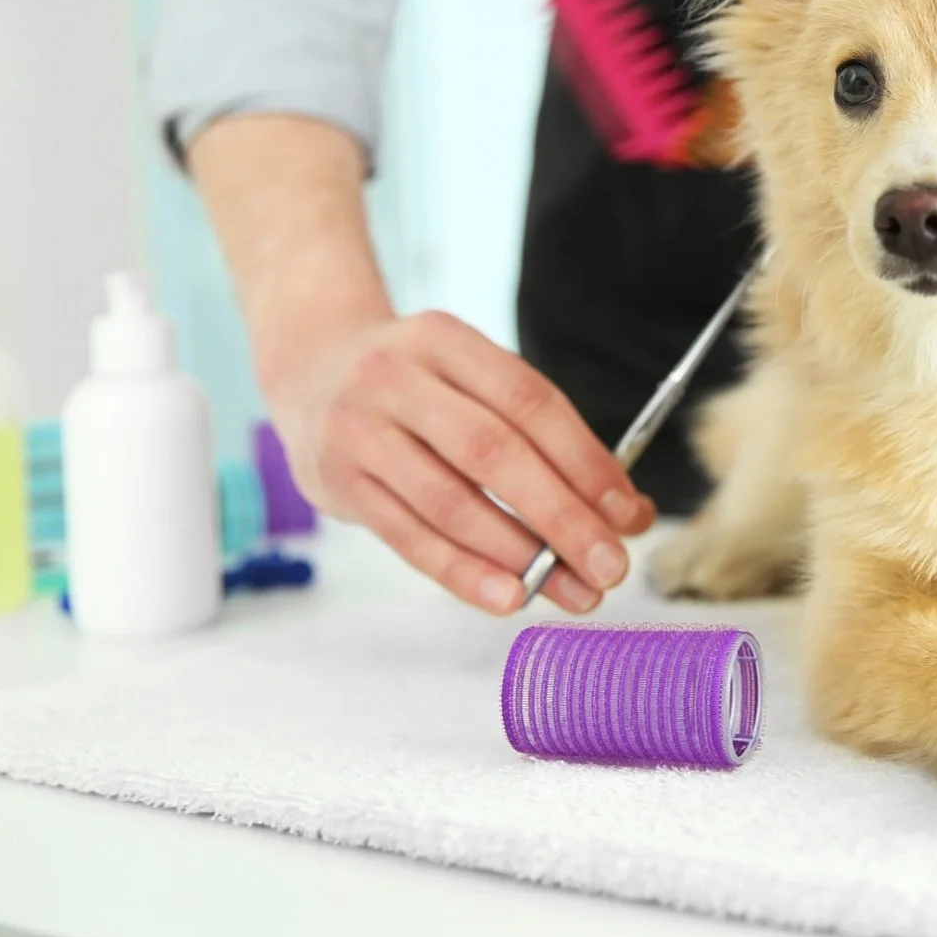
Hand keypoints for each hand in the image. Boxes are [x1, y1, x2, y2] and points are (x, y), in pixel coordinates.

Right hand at [264, 311, 656, 615]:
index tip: (627, 513)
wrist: (309, 370)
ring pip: (450, 501)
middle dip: (562, 517)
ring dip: (518, 554)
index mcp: (446, 340)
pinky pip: (408, 536)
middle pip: (494, 453)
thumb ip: (546, 441)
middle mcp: (397, 378)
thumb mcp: (474, 384)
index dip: (586, 460)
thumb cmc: (419, 387)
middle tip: (610, 566)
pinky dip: (463, 572)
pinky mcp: (337, 481)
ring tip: (572, 590)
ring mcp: (360, 428)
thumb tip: (628, 513)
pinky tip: (507, 596)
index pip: (530, 402)